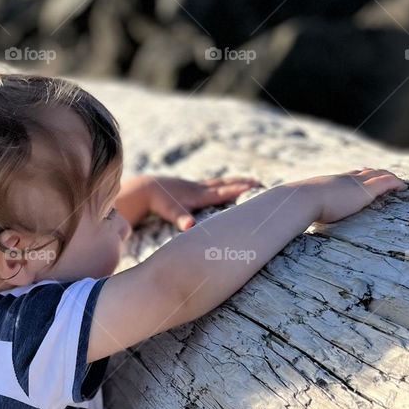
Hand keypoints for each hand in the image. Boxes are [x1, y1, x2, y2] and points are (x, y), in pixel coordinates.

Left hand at [120, 173, 263, 230]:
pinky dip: (222, 185)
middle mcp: (200, 189)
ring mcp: (196, 187)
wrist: (146, 189)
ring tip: (250, 182)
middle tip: (262, 183)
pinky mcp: (191, 188)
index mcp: (200, 195)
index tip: (259, 188)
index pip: (225, 192)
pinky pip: (212, 186)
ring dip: (235, 182)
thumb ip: (181, 218)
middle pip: (226, 184)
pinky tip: (224, 187)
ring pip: (220, 183)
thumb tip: (190, 226)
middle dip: (243, 183)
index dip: (241, 190)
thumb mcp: (170, 211)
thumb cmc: (159, 202)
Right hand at [294, 167, 408, 224]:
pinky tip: (404, 187)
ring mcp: (355, 183)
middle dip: (376, 173)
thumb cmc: (297, 207)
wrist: (302, 200)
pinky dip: (396, 183)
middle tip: (384, 175)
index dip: (358, 174)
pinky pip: (387, 182)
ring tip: (399, 183)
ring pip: (379, 174)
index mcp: (330, 183)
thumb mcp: (300, 207)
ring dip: (389, 177)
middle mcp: (344, 179)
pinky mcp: (365, 191)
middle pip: (365, 171)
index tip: (363, 172)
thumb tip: (285, 220)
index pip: (348, 175)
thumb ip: (299, 210)